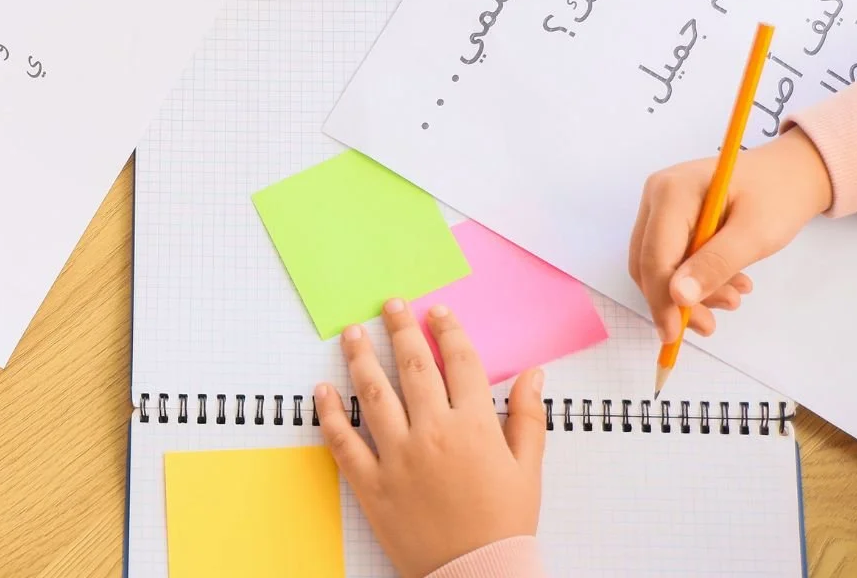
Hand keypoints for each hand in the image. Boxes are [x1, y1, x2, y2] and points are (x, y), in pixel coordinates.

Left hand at [316, 300, 544, 577]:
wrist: (477, 574)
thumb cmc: (505, 523)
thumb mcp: (528, 468)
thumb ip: (528, 416)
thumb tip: (534, 373)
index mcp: (474, 426)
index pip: (459, 362)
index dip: (448, 331)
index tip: (437, 312)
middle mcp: (434, 434)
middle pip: (413, 367)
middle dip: (402, 329)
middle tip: (390, 305)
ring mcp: (399, 457)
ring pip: (374, 394)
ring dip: (361, 358)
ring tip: (353, 333)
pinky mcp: (372, 484)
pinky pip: (345, 442)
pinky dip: (330, 414)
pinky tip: (323, 390)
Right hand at [628, 125, 833, 341]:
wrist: (792, 173)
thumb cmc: (778, 196)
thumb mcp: (754, 234)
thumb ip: (715, 264)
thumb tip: (677, 298)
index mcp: (672, 192)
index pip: (655, 256)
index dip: (662, 301)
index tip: (675, 336)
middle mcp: (657, 196)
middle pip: (649, 262)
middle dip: (675, 300)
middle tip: (710, 325)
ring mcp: (661, 206)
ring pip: (658, 264)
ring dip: (689, 291)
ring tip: (733, 298)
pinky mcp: (672, 218)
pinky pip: (672, 257)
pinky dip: (695, 278)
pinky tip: (728, 283)